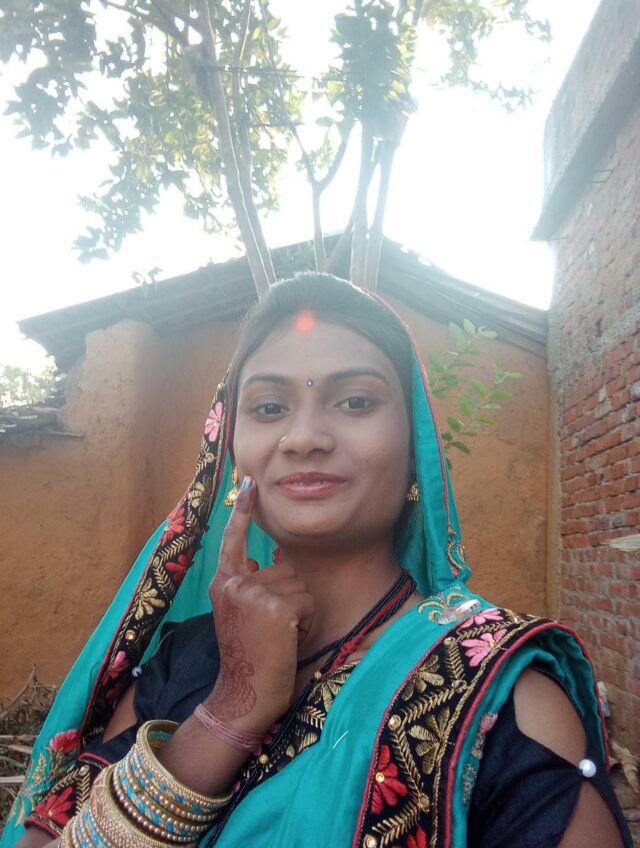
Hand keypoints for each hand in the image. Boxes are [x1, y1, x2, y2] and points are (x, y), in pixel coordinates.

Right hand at [206, 476, 314, 734]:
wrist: (242, 694)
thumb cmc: (248, 655)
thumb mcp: (240, 612)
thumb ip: (250, 581)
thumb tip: (272, 554)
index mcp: (224, 582)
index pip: (233, 541)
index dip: (242, 512)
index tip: (250, 483)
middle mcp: (234, 582)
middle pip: (285, 568)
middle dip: (290, 596)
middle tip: (271, 629)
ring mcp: (253, 593)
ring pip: (299, 585)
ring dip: (299, 610)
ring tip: (279, 635)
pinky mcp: (275, 607)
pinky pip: (308, 602)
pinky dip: (306, 623)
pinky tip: (288, 641)